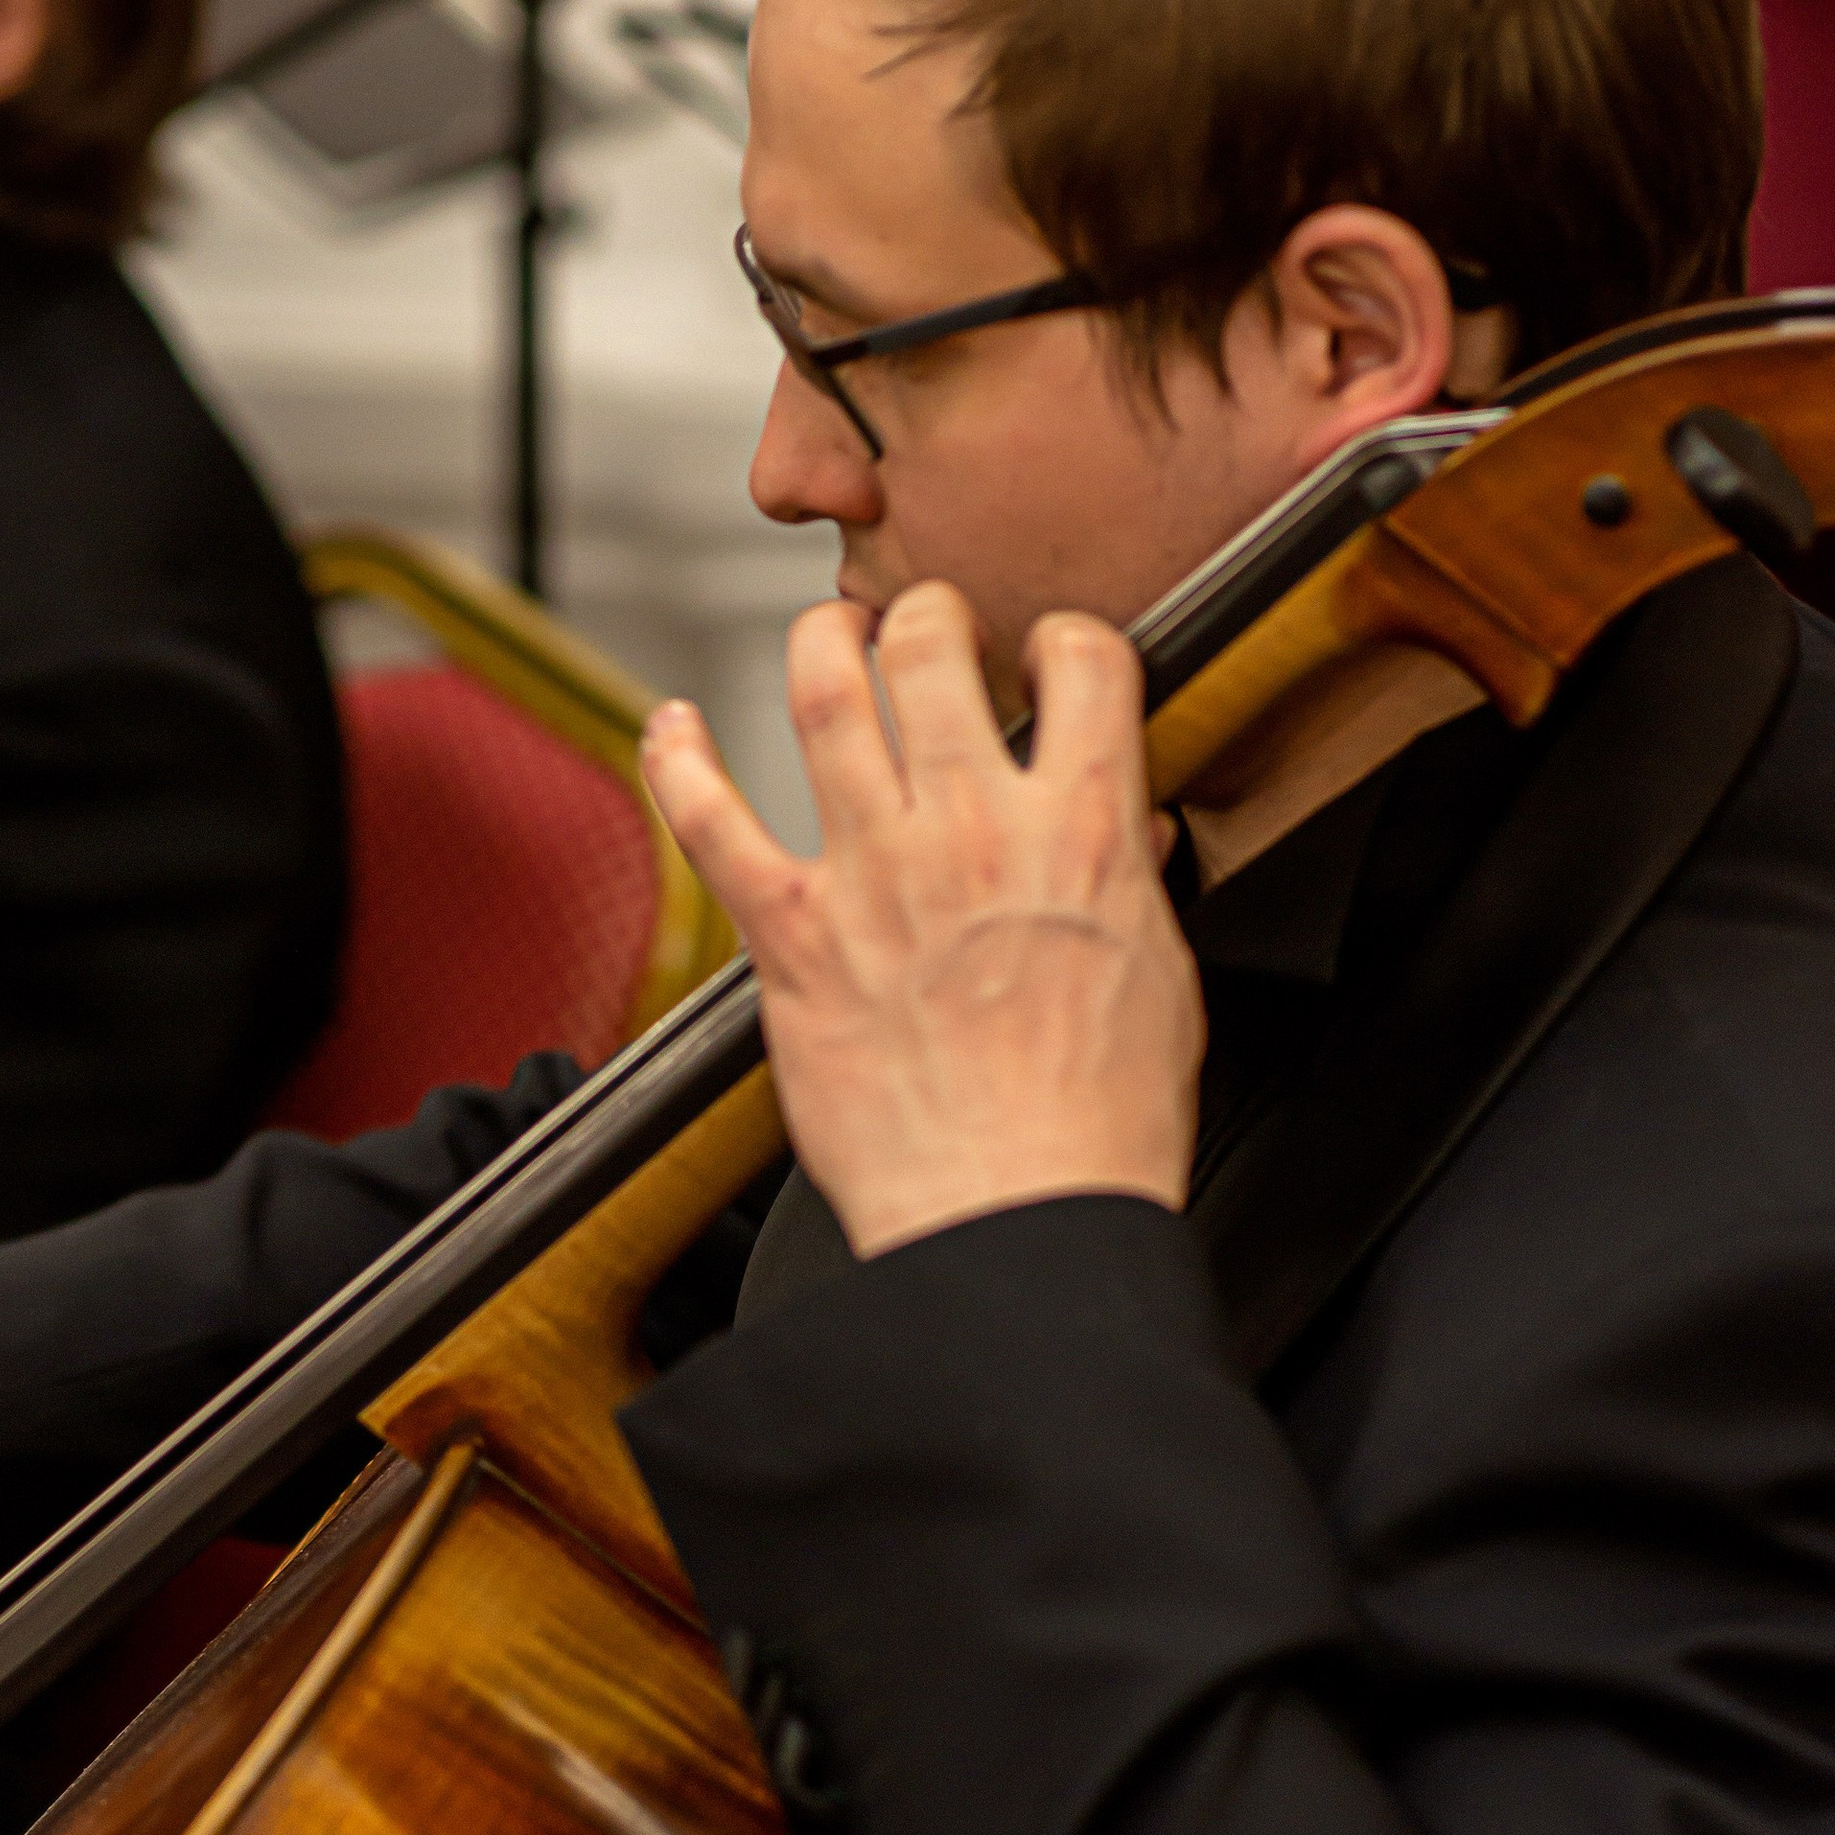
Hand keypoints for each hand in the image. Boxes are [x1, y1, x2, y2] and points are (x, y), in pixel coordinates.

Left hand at [643, 584, 1201, 1257]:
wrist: (1016, 1218)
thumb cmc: (1096, 1130)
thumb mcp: (1162, 981)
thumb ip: (1132, 890)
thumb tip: (1128, 843)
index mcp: (1085, 831)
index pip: (1086, 661)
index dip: (1067, 640)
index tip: (1051, 654)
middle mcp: (973, 829)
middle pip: (931, 652)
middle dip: (925, 616)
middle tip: (924, 626)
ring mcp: (874, 875)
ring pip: (824, 699)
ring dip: (819, 644)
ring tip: (827, 636)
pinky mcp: (793, 938)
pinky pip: (713, 822)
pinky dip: (680, 761)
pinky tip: (672, 727)